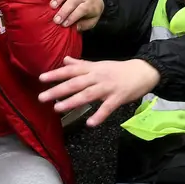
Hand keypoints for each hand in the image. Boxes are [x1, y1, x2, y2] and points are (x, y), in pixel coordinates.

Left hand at [37, 56, 160, 126]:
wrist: (143, 71)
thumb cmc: (119, 69)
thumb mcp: (99, 64)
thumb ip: (81, 64)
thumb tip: (65, 60)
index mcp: (92, 68)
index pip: (71, 70)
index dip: (56, 74)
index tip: (41, 79)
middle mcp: (97, 77)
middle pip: (75, 83)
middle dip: (58, 90)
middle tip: (42, 97)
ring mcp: (108, 87)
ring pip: (87, 94)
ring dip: (72, 101)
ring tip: (58, 108)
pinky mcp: (118, 97)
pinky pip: (107, 107)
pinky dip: (99, 115)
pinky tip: (90, 123)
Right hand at [49, 0, 104, 30]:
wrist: (96, 1)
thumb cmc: (90, 14)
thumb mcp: (91, 22)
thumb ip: (84, 25)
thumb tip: (75, 27)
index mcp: (90, 6)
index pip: (82, 9)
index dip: (73, 16)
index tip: (64, 24)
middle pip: (73, 1)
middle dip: (64, 11)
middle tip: (56, 20)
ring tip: (52, 6)